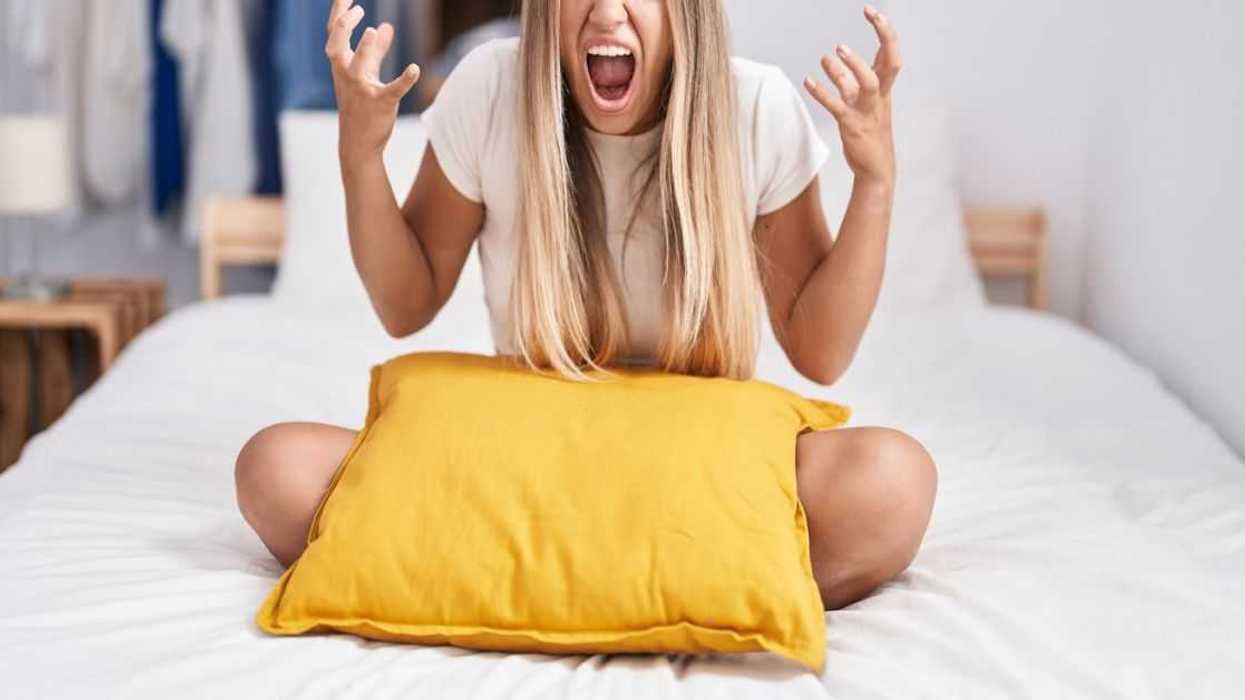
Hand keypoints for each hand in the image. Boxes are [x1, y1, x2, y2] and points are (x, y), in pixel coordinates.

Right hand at [325, 0, 420, 161]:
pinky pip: (391, 90)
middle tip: (358, 9)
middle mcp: (346, 74)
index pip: (334, 33)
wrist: (358, 140)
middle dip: (344, 26)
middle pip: (336, 45)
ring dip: (365, 50)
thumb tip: (384, 26)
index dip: (339, 12)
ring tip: (372, 31)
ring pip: (358, 67)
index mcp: (341, 64)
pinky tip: (415, 69)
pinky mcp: (380, 104)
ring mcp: (361, 90)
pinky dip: (404, 79)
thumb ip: (376, 50)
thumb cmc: (360, 104)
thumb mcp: (367, 73)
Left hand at [804, 5, 900, 189]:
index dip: (885, 32)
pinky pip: (837, 106)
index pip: (892, 54)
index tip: (872, 11)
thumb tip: (844, 60)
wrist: (877, 170)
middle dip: (881, 40)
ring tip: (826, 57)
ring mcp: (867, 112)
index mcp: (885, 91)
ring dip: (846, 69)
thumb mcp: (870, 103)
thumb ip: (859, 81)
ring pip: (863, 84)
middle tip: (866, 21)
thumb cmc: (871, 134)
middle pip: (889, 64)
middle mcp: (880, 98)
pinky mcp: (852, 126)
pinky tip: (808, 81)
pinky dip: (822, 93)